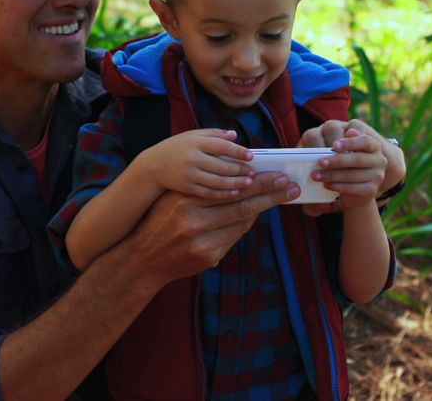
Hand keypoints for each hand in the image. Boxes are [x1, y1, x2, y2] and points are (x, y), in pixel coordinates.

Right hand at [124, 172, 299, 282]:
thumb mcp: (173, 198)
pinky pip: (233, 238)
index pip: (230, 188)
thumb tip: (239, 177)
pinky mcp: (207, 258)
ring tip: (282, 196)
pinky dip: (245, 225)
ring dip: (264, 208)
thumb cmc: (158, 221)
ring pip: (241, 222)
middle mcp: (193, 221)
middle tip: (290, 185)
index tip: (276, 173)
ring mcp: (202, 242)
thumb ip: (201, 188)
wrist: (141, 258)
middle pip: (242, 205)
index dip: (257, 181)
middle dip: (270, 193)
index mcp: (184, 200)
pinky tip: (256, 214)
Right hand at [138, 128, 255, 198]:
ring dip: (235, 183)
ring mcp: (188, 174)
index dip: (237, 151)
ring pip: (217, 181)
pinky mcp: (186, 188)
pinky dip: (223, 194)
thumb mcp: (191, 136)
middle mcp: (191, 158)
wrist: (152, 166)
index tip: (250, 156)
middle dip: (240, 170)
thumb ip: (213, 135)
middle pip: (221, 166)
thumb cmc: (176, 148)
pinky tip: (235, 193)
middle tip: (253, 172)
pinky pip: (209, 192)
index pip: (221, 146)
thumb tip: (234, 135)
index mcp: (194, 142)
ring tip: (248, 183)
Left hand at [308, 127, 386, 208]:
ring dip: (332, 175)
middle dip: (337, 160)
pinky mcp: (371, 190)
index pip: (365, 141)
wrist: (357, 187)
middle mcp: (379, 159)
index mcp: (373, 145)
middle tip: (320, 162)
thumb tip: (332, 142)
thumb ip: (339, 143)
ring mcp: (377, 175)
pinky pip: (353, 188)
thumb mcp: (343, 150)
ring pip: (353, 175)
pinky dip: (337, 186)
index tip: (334, 145)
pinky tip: (326, 184)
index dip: (350, 143)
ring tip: (316, 175)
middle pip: (358, 159)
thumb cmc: (345, 162)